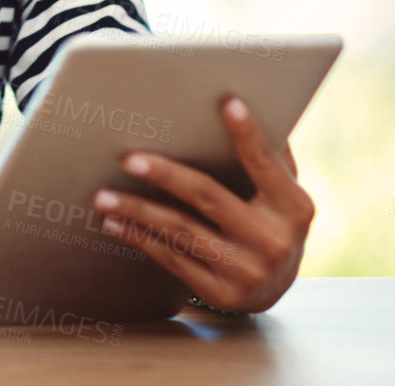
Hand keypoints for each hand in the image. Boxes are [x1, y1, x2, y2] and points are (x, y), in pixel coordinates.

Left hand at [90, 95, 315, 313]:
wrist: (277, 287)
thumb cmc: (271, 219)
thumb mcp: (282, 191)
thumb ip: (270, 154)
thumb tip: (242, 101)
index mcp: (294, 207)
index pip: (265, 163)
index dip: (247, 133)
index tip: (226, 101)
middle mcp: (274, 241)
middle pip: (208, 197)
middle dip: (164, 174)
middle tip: (127, 157)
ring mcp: (247, 271)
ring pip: (180, 230)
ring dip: (136, 210)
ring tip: (101, 195)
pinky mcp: (221, 293)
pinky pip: (171, 258)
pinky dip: (139, 237)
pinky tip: (113, 222)